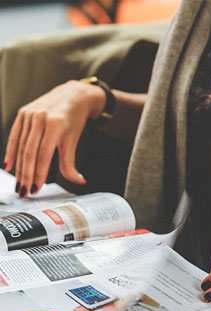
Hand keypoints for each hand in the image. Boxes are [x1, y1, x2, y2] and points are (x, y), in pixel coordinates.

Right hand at [3, 80, 105, 196]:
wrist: (72, 95)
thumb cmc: (74, 120)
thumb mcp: (73, 140)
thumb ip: (71, 162)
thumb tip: (79, 182)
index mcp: (55, 124)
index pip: (43, 155)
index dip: (38, 174)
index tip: (36, 189)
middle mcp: (40, 117)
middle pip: (30, 152)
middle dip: (26, 175)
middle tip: (24, 192)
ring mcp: (30, 114)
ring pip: (21, 146)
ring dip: (19, 168)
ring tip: (19, 184)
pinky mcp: (22, 113)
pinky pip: (14, 136)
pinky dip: (10, 152)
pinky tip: (8, 167)